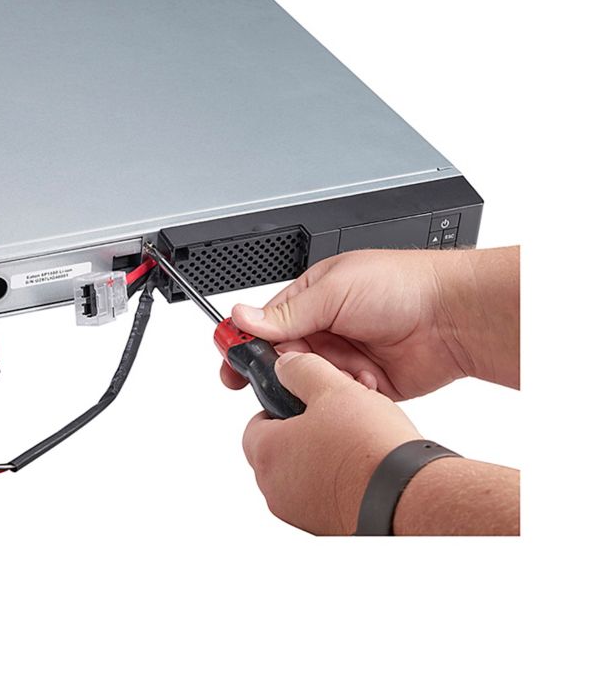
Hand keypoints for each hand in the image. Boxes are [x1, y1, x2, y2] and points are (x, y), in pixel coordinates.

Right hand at [222, 249, 477, 400]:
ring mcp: (344, 358)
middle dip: (289, 369)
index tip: (230, 364)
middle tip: (297, 371)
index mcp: (311, 299)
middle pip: (284, 361)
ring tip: (350, 367)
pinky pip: (340, 400)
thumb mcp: (335, 290)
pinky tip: (368, 380)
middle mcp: (325, 329)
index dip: (244, 345)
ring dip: (325, 381)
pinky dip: (350, 395)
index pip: (263, 326)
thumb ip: (287, 312)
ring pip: (311, 384)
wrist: (455, 317)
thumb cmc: (403, 285)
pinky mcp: (364, 385)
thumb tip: (242, 317)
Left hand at [242, 351, 419, 533]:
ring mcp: (299, 513)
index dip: (281, 405)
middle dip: (306, 431)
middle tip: (336, 418)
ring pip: (303, 473)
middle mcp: (275, 488)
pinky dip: (339, 482)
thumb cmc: (369, 449)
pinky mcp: (325, 528)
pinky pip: (324, 496)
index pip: (256, 422)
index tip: (304, 400)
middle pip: (280, 449)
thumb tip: (287, 366)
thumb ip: (301, 370)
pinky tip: (366, 467)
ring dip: (323, 456)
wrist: (408, 498)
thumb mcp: (333, 388)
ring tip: (357, 440)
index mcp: (267, 453)